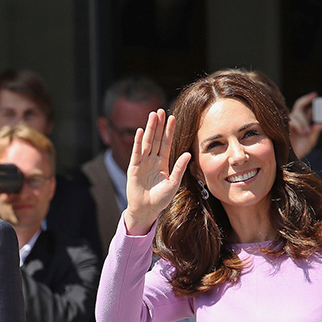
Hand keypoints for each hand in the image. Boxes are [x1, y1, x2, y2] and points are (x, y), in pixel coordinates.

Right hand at [123, 109, 191, 235]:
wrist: (146, 210)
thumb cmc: (160, 200)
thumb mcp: (173, 184)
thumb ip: (179, 169)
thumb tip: (188, 154)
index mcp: (162, 163)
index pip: (166, 143)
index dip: (169, 130)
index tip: (172, 117)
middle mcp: (152, 160)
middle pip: (155, 139)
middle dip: (158, 125)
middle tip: (160, 110)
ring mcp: (142, 163)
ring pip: (146, 142)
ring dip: (149, 129)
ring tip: (152, 115)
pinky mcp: (133, 168)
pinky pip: (136, 153)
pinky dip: (137, 142)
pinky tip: (139, 131)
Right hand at [288, 92, 321, 158]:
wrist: (289, 160)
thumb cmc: (299, 151)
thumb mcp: (310, 141)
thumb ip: (316, 132)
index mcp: (301, 121)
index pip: (302, 105)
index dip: (307, 98)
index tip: (314, 95)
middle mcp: (294, 120)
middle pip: (299, 108)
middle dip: (306, 114)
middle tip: (311, 120)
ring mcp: (287, 123)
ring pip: (296, 115)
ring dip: (303, 122)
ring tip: (306, 133)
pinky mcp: (282, 128)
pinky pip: (290, 121)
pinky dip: (297, 125)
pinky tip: (301, 131)